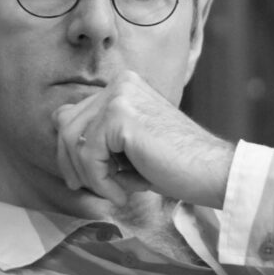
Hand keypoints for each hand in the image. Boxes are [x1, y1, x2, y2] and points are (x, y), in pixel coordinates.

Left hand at [52, 70, 234, 208]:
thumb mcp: (128, 145)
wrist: (212, 171)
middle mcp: (121, 83)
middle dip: (71, 163)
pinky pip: (89, 155)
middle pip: (65, 124)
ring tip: (114, 191)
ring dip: (88, 175)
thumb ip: (100, 135)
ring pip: (73, 140)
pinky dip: (100, 181)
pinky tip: (123, 191)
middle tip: (87, 189)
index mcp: (124, 85)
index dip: (70, 150)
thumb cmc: (174, 165)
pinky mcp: (121, 115)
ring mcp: (121, 95)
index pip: (71, 114)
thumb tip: (61, 138)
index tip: (83, 178)